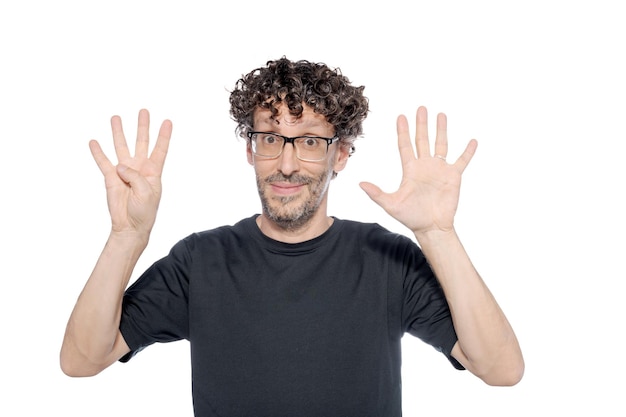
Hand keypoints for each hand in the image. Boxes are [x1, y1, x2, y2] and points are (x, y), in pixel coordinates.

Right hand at [89, 109, 171, 236]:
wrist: (130, 226)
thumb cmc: (144, 212)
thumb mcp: (147, 193)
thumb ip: (135, 177)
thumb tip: (120, 166)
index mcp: (153, 172)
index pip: (160, 149)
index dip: (164, 136)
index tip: (168, 121)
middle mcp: (139, 168)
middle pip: (141, 142)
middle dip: (142, 126)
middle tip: (143, 111)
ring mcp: (124, 172)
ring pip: (121, 147)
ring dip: (119, 133)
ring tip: (116, 118)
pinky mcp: (111, 178)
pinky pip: (103, 162)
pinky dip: (98, 152)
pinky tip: (94, 142)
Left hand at [360, 106, 476, 235]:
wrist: (431, 227)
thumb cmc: (411, 217)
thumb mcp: (391, 204)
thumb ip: (376, 193)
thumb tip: (360, 183)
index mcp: (410, 170)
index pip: (405, 145)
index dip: (403, 131)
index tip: (401, 116)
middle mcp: (425, 166)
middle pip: (422, 140)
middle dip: (421, 124)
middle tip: (421, 108)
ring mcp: (440, 170)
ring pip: (441, 145)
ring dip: (441, 130)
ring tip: (441, 114)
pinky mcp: (453, 177)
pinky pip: (462, 161)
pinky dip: (468, 151)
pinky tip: (472, 141)